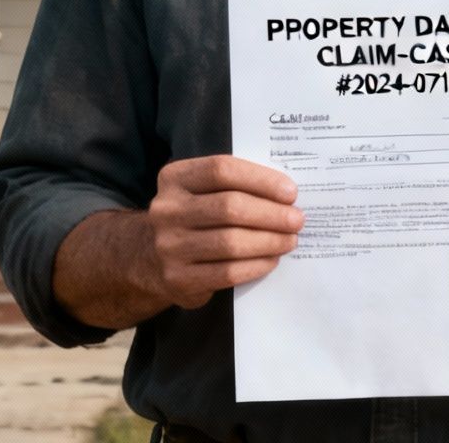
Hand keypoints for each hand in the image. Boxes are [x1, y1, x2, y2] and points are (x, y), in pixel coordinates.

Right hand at [141, 155, 303, 310]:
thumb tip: (285, 194)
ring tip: (290, 240)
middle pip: (229, 207)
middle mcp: (167, 209)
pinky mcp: (178, 278)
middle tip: (297, 219)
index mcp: (174, 178)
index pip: (221, 170)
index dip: (260, 179)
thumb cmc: (193, 217)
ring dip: (269, 241)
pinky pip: (227, 272)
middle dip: (271, 214)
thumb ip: (234, 185)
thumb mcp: (201, 191)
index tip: (290, 192)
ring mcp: (169, 245)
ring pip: (230, 242)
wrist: (151, 258)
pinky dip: (256, 265)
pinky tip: (272, 260)